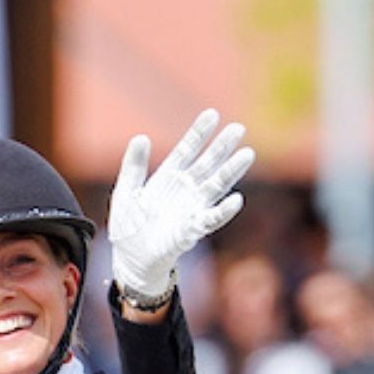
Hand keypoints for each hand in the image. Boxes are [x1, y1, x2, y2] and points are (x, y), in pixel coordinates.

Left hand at [109, 108, 254, 301]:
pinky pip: (211, 219)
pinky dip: (223, 211)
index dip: (199, 133)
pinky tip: (236, 199)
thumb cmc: (128, 226)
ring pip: (215, 186)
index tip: (212, 114)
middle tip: (238, 128)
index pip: (187, 150)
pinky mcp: (192, 231)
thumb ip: (133, 167)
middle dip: (222, 147)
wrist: (130, 259)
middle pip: (207, 164)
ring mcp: (191, 209)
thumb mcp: (126, 192)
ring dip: (231, 172)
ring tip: (247, 154)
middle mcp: (185, 190)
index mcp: (168, 178)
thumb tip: (141, 137)